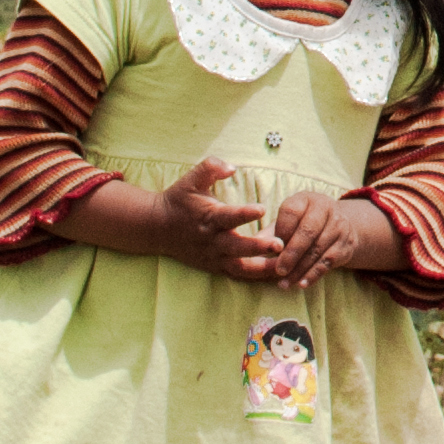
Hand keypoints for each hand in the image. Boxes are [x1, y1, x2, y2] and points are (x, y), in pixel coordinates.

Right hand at [64, 159, 268, 279]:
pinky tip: (277, 275)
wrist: (158, 228)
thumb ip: (210, 168)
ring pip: (240, 267)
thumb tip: (231, 167)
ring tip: (285, 267)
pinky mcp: (216, 267)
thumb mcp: (191, 180)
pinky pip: (239, 274)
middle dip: (258, 247)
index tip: (262, 209)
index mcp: (208, 218)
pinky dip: (257, 276)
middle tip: (279, 245)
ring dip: (262, 268)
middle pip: (237, 247)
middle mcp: (212, 240)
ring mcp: (214, 256)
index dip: (244, 213)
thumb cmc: (179, 201)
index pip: (228, 216)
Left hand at [231, 189, 400, 288]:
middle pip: (308, 232)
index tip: (271, 249)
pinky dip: (313, 275)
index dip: (280, 231)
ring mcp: (339, 226)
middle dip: (291, 254)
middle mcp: (326, 208)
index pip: (291, 212)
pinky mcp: (346, 244)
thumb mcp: (288, 222)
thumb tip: (255, 245)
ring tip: (284, 283)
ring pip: (317, 250)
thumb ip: (271, 233)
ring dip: (299, 269)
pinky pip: (328, 262)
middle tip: (278, 270)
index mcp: (306, 199)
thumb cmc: (303, 224)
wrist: (339, 225)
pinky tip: (301, 284)